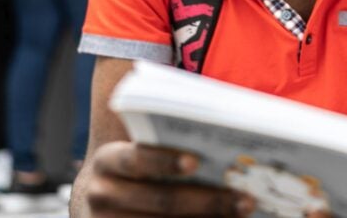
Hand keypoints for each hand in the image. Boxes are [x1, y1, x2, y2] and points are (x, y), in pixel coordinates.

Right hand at [83, 141, 255, 215]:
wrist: (99, 201)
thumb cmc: (135, 166)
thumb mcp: (138, 147)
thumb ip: (165, 138)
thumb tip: (224, 136)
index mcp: (108, 160)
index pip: (136, 159)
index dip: (165, 161)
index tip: (197, 162)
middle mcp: (102, 195)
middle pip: (161, 201)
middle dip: (208, 201)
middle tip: (246, 200)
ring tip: (243, 213)